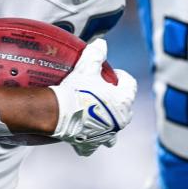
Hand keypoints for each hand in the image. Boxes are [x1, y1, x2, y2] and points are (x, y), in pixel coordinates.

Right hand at [48, 39, 136, 156]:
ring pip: (113, 130)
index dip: (120, 76)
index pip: (130, 84)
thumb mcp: (87, 67)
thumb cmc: (77, 89)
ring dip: (108, 122)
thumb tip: (101, 43)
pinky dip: (90, 139)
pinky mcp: (91, 144)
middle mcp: (120, 121)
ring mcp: (106, 135)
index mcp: (124, 101)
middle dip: (116, 99)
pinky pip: (93, 145)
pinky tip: (84, 132)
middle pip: (124, 107)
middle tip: (101, 90)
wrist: (57, 112)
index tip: (110, 73)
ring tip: (96, 114)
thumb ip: (97, 53)